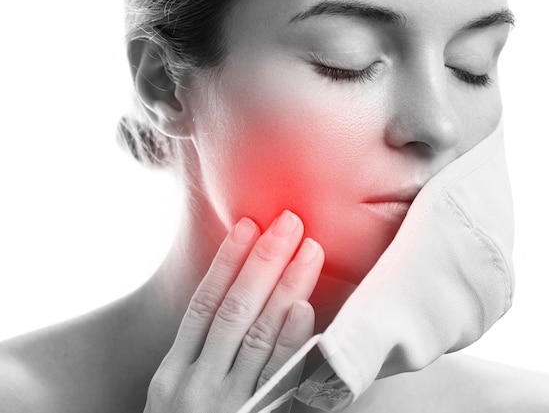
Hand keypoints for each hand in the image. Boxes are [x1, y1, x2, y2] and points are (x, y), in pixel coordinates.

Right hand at [144, 210, 323, 412]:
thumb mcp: (175, 398)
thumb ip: (200, 357)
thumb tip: (240, 303)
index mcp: (173, 373)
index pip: (204, 304)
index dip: (228, 261)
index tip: (249, 224)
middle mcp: (196, 385)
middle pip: (234, 309)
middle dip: (263, 261)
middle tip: (289, 221)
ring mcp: (228, 407)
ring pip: (258, 335)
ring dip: (286, 288)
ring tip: (308, 248)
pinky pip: (276, 381)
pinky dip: (290, 343)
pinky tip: (305, 309)